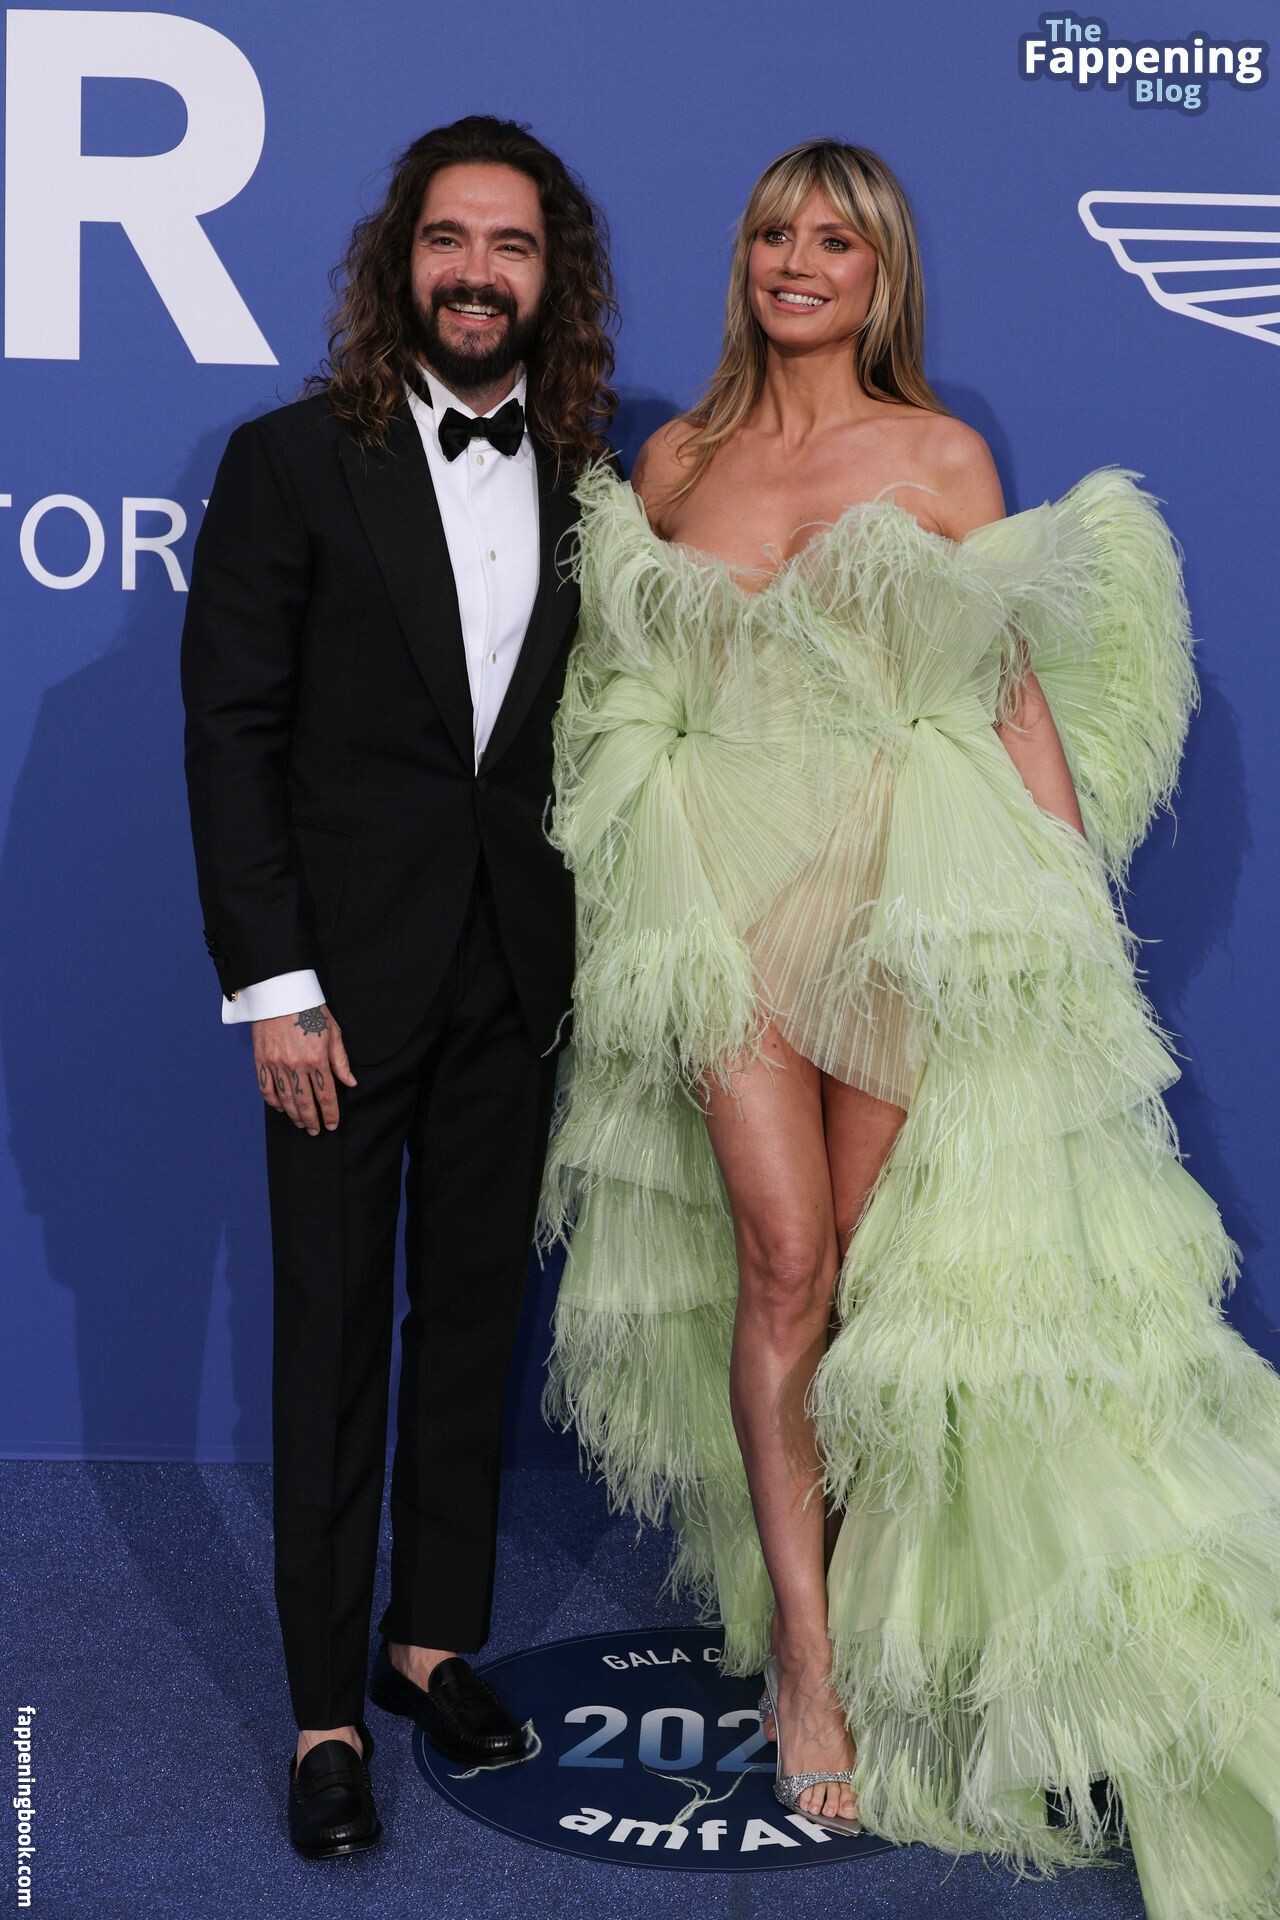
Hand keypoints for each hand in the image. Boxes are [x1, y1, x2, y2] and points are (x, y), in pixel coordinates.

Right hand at [253, 1004, 356, 1133]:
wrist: (280, 993)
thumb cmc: (310, 1009)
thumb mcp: (333, 1031)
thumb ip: (340, 1060)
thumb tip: (350, 1083)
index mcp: (316, 1059)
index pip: (326, 1095)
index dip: (330, 1113)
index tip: (332, 1125)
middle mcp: (295, 1065)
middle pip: (305, 1102)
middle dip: (312, 1120)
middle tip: (315, 1131)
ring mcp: (276, 1064)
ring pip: (286, 1099)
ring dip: (294, 1115)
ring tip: (301, 1124)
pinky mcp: (261, 1060)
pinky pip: (266, 1088)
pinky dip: (273, 1101)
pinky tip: (280, 1108)